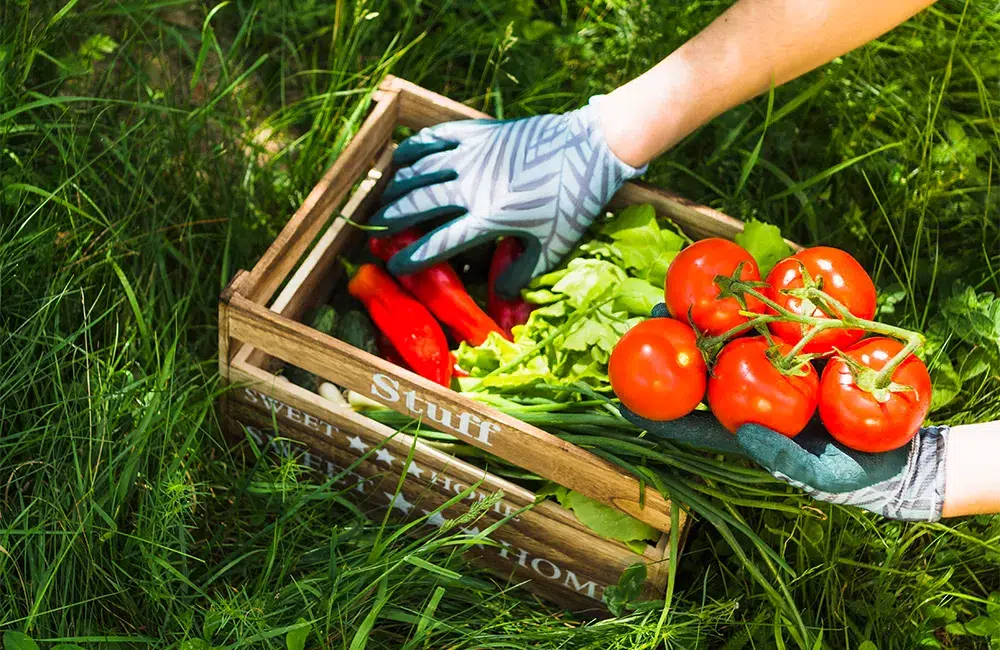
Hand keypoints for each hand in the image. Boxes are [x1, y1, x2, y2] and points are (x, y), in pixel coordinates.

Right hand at [369, 98, 644, 297]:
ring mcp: (474, 155)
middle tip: (379, 228)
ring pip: (421, 169)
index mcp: (488, 218)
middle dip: (394, 217)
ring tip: (386, 195)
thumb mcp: (554, 245)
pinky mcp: (480, 132)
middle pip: (420, 203)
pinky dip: (416, 147)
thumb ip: (526, 271)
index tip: (395, 265)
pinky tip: (403, 155)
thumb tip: (504, 293)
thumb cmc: (574, 200)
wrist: (590, 147)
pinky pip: (437, 137)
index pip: (439, 243)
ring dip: (399, 184)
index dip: (413, 256)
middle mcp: (472, 186)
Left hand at [618, 304, 948, 521]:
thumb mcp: (817, 474)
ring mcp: (773, 381)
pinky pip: (771, 333)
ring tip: (676, 296)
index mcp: (744, 432)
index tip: (621, 401)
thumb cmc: (853, 476)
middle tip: (648, 320)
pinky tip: (739, 286)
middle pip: (703, 373)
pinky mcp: (800, 362)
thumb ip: (780, 456)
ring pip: (730, 346)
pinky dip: (753, 310)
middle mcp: (751, 404)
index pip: (692, 423)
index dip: (659, 412)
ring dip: (704, 321)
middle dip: (672, 348)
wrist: (899, 456)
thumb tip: (740, 434)